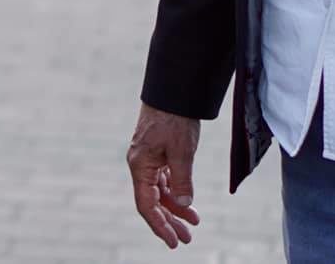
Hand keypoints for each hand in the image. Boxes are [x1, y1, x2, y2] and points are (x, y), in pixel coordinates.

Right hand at [126, 103, 201, 248]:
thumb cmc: (174, 119)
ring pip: (159, 192)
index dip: (160, 225)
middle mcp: (140, 165)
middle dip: (169, 221)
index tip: (174, 242)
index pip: (147, 204)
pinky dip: (176, 193)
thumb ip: (182, 181)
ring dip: (175, 208)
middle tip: (187, 239)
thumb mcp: (182, 152)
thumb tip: (184, 205)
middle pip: (152, 201)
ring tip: (193, 223)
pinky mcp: (157, 154)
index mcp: (140, 166)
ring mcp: (148, 160)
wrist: (172, 91)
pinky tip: (188, 202)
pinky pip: (164, 180)